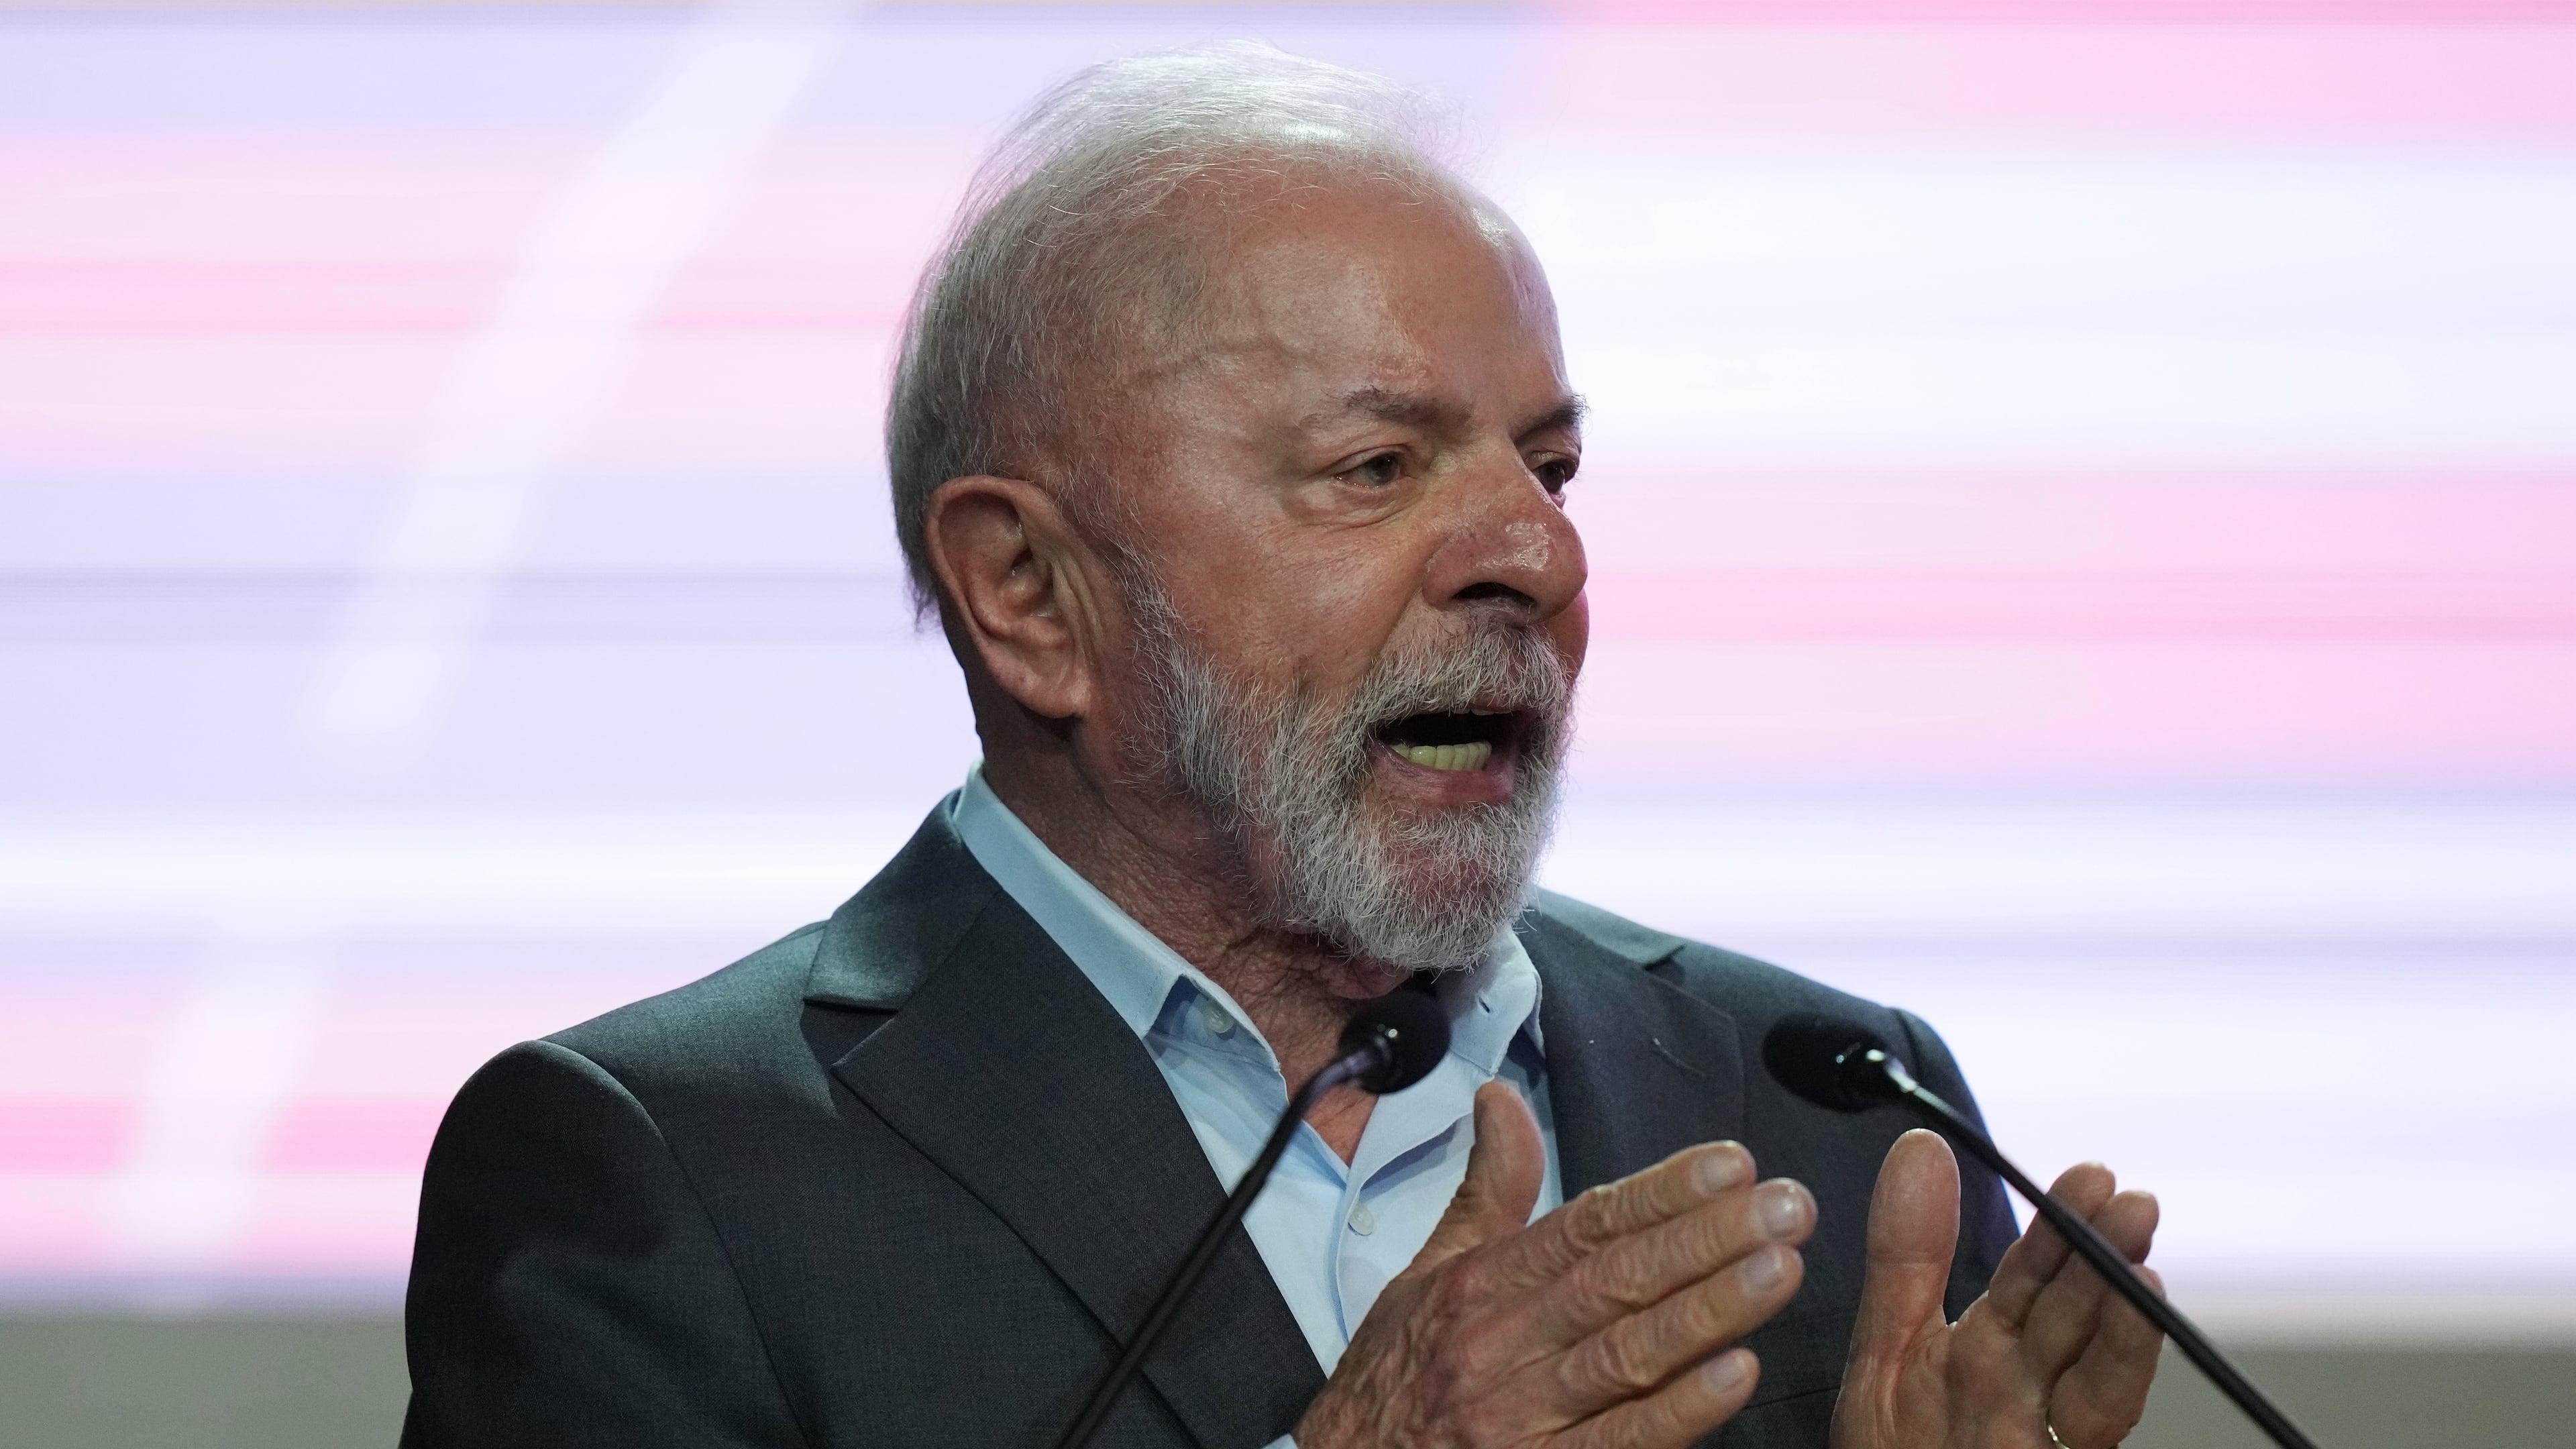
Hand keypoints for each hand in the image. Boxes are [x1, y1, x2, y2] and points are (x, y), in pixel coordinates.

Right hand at [1294, 1082, 1812, 1448]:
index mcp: (1477, 1286)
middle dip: (1707, 1239)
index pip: (1582, 1226)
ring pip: (1626, 1354)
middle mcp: (1499, 1344)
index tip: (1730, 1165)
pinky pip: (1619, 1440)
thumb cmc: (1392, 1377)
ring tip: (1780, 1268)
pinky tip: (1735, 1374)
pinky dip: (1678, 1409)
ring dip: (1709, 1311)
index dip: (1659, 1193)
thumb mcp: (1425, 1275)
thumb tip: (1499, 1097)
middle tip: (1787, 1205)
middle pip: (1615, 1281)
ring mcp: (1520, 1417)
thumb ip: (1484, 1192)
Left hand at [1831, 1130, 2163, 1448]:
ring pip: (2099, 1385)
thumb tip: (1922, 1147)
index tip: (2094, 1175)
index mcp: (1989, 1354)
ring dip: (2124, 1326)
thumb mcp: (1885, 1352)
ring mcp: (2047, 1442)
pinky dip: (2112, 1382)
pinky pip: (2090, 1429)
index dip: (2062, 1230)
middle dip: (2103, 1263)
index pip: (2036, 1281)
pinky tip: (2125, 1345)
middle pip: (2077, 1322)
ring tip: (2140, 1267)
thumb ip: (1907, 1258)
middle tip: (2130, 1202)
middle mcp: (2028, 1395)